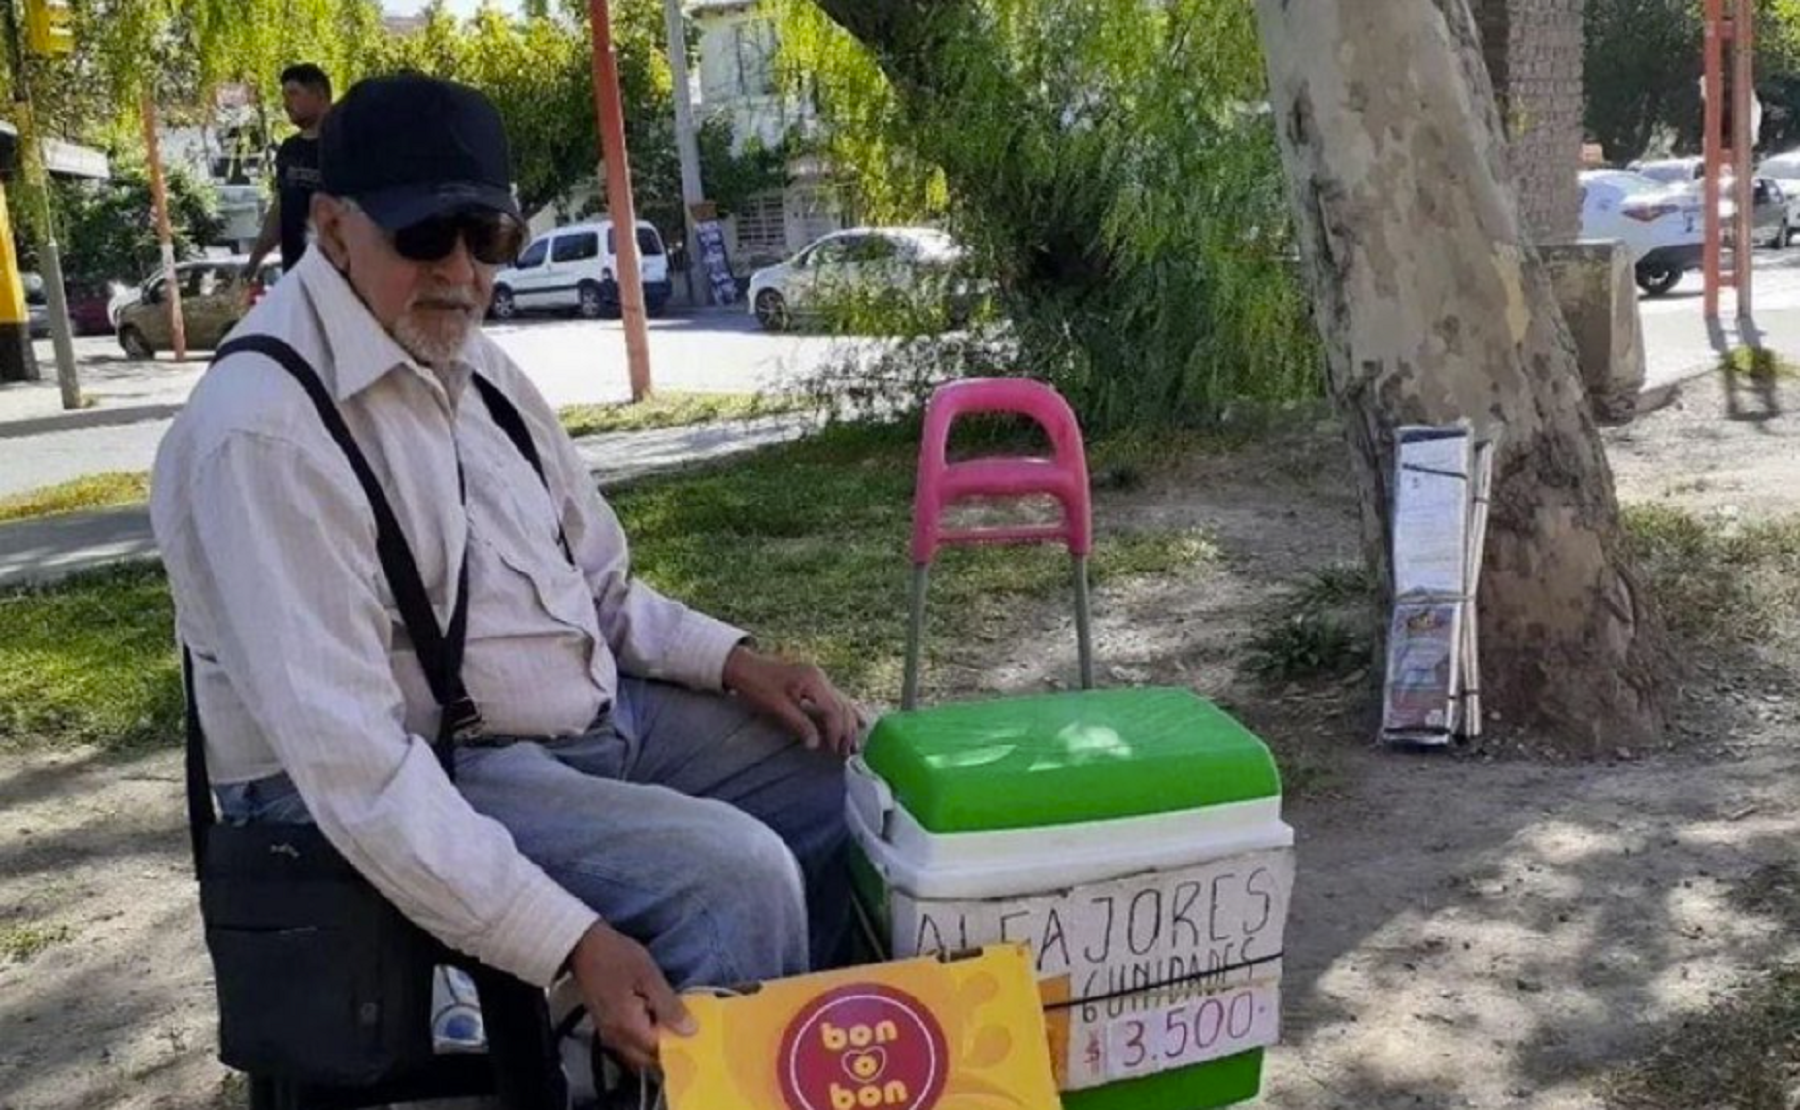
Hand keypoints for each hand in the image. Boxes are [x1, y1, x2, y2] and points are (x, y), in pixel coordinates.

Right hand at [566, 920, 693, 1072]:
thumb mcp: (649, 976)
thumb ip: (669, 1006)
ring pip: (636, 1054)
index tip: (696, 1037)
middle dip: (667, 1050)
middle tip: (685, 1031)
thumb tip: (690, 1031)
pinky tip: (654, 1019)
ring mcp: (608, 1034)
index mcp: (627, 1027)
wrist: (582, 946)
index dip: (679, 1047)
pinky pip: (628, 1044)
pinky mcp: (606, 1026)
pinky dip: (643, 1038)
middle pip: (646, 1060)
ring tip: (672, 1023)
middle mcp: (616, 1038)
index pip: (659, 1053)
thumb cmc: (617, 957)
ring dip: (654, 1045)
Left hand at [723, 645, 862, 754]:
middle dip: (846, 731)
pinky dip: (846, 711)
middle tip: (847, 753)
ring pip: (842, 702)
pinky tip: (858, 720)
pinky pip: (837, 697)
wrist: (744, 666)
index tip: (835, 751)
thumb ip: (798, 724)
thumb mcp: (777, 706)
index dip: (836, 732)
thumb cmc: (757, 685)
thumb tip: (815, 745)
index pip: (832, 710)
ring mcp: (819, 677)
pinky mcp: (815, 681)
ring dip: (849, 724)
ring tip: (854, 744)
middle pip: (841, 706)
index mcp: (812, 681)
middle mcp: (820, 677)